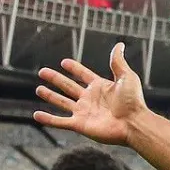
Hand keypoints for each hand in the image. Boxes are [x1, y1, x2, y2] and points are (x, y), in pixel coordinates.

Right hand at [35, 43, 149, 145]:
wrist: (133, 123)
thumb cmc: (132, 101)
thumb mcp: (126, 77)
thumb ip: (118, 61)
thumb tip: (119, 44)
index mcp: (100, 87)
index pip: (83, 75)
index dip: (74, 68)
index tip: (64, 62)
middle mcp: (90, 99)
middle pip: (68, 86)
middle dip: (55, 79)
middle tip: (42, 72)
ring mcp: (83, 112)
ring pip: (62, 102)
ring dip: (50, 96)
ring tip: (39, 89)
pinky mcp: (79, 125)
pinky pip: (60, 122)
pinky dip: (48, 119)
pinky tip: (36, 115)